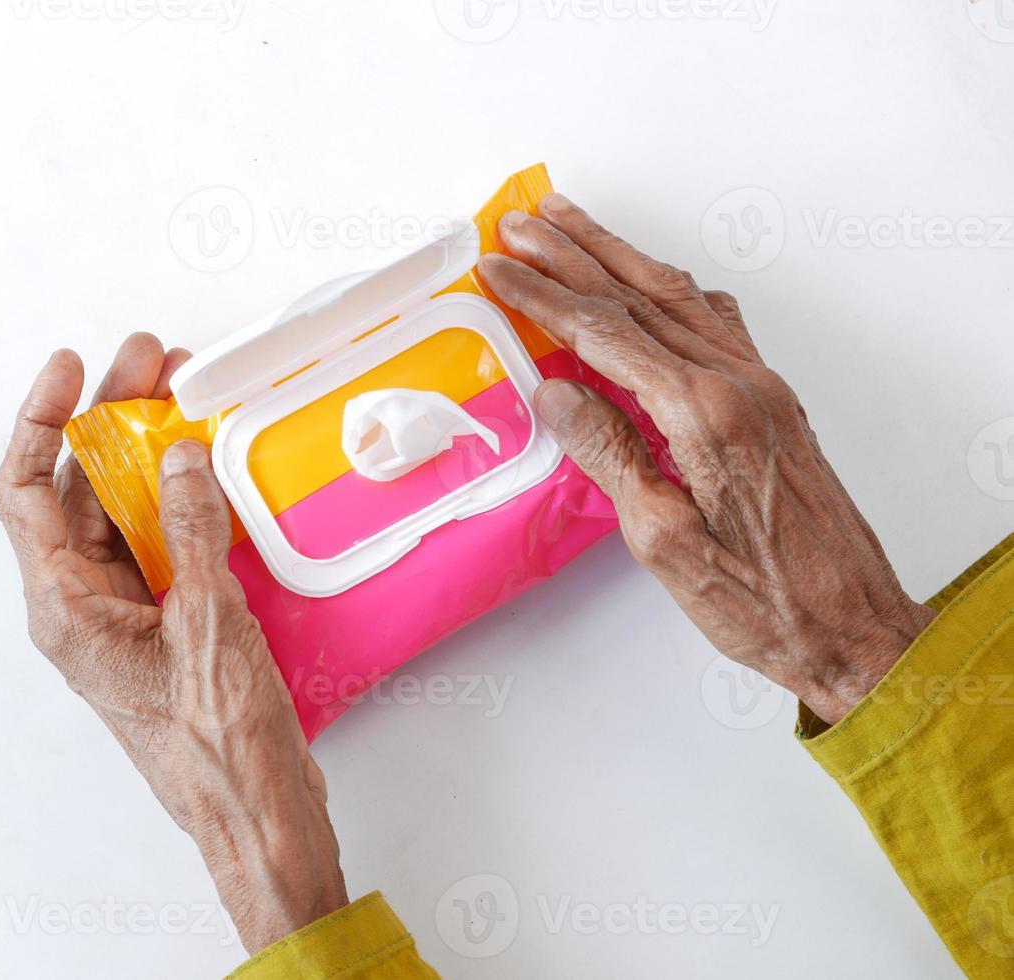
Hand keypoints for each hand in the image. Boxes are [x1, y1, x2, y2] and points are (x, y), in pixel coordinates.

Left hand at [0, 333, 347, 951]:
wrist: (257, 816)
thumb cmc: (219, 745)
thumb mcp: (207, 623)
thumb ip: (192, 529)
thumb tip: (180, 454)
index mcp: (65, 608)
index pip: (24, 493)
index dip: (39, 420)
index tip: (71, 368)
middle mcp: (82, 606)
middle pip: (76, 491)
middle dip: (109, 420)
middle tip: (152, 361)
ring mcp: (124, 614)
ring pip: (120, 512)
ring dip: (148, 454)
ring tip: (186, 395)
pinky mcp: (166, 623)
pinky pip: (160, 543)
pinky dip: (181, 498)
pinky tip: (212, 465)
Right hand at [479, 195, 934, 725]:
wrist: (851, 625)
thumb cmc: (763, 600)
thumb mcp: (663, 539)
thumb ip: (610, 454)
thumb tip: (556, 391)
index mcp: (704, 415)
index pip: (605, 333)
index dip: (544, 295)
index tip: (499, 267)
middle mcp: (738, 384)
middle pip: (639, 296)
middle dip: (573, 252)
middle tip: (522, 220)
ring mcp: (760, 385)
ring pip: (677, 296)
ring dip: (618, 254)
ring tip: (572, 222)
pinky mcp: (772, 400)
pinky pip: (714, 320)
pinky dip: (668, 288)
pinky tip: (651, 279)